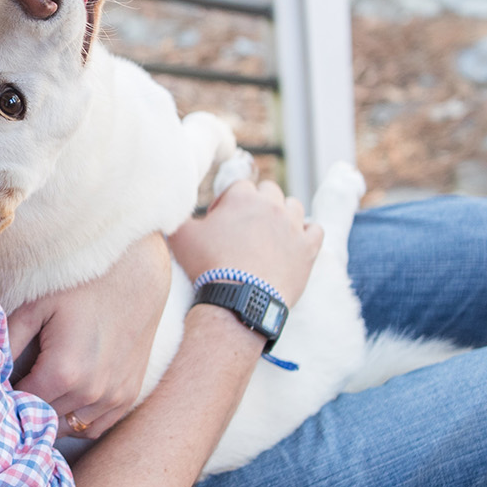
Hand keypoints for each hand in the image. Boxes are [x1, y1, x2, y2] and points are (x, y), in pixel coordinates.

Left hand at [6, 233, 169, 438]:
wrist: (134, 276)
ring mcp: (113, 398)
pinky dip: (76, 420)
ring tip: (40, 392)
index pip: (20, 406)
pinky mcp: (128, 397)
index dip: (4, 398)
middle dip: (25, 408)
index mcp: (62, 373)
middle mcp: (90, 393)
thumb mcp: (33, 308)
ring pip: (67, 428)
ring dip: (50, 416)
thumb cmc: (78, 287)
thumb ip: (6, 344)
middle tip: (15, 387)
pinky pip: (94, 428)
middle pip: (43, 420)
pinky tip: (65, 399)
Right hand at [168, 179, 320, 307]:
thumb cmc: (209, 266)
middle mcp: (271, 204)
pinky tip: (294, 243)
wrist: (240, 300)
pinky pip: (315, 229)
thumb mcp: (182, 238)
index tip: (223, 221)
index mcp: (242, 196)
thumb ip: (177, 217)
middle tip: (246, 227)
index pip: (239, 186)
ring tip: (270, 234)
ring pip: (294, 206)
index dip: (230, 202)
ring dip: (283, 215)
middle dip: (258, 204)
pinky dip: (306, 233)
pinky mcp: (308, 247)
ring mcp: (293, 225)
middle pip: (269, 190)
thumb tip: (171, 209)